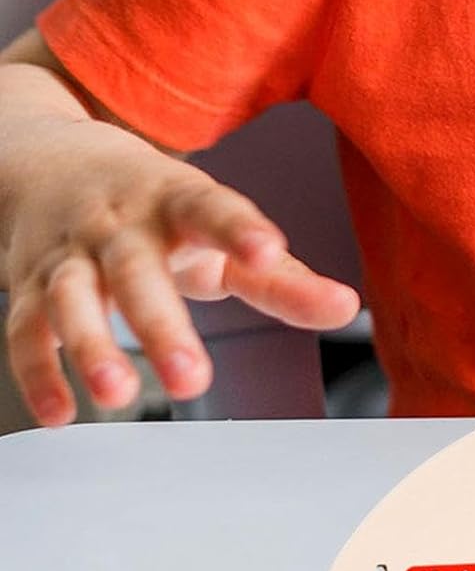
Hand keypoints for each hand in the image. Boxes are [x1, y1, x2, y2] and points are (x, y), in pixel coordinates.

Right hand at [4, 121, 359, 425]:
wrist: (46, 157)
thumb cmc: (157, 209)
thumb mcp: (221, 235)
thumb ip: (282, 279)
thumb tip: (346, 308)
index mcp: (175, 202)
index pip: (211, 211)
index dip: (240, 230)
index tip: (269, 253)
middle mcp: (117, 225)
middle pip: (136, 271)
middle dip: (161, 325)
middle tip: (193, 379)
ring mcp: (69, 254)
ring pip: (72, 298)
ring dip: (91, 347)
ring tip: (118, 394)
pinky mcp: (27, 284)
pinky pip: (25, 329)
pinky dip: (39, 372)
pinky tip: (60, 413)